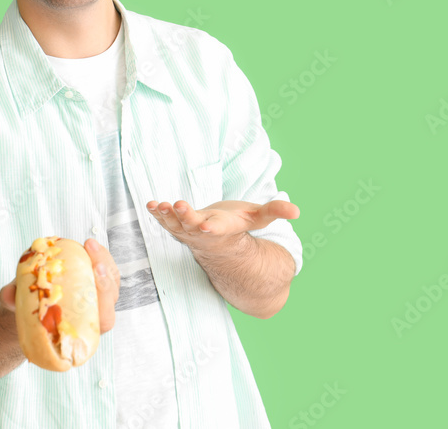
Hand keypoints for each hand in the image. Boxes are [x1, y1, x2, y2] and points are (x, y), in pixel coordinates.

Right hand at [0, 239, 120, 333]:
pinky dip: (97, 255)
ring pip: (111, 279)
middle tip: (93, 258)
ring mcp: (97, 297)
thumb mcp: (19, 308)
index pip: (105, 318)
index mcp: (85, 330)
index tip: (96, 276)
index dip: (105, 297)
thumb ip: (14, 301)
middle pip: (111, 295)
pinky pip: (103, 267)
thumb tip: (8, 294)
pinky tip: (88, 244)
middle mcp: (96, 314)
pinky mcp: (93, 281)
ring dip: (102, 259)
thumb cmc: (29, 313)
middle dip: (105, 275)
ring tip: (88, 244)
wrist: (31, 309)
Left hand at [147, 199, 299, 250]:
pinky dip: (156, 214)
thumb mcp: (257, 218)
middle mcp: (202, 231)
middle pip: (191, 225)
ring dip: (166, 215)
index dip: (210, 227)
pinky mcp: (175, 226)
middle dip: (184, 216)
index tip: (204, 225)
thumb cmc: (238, 225)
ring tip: (159, 206)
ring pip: (174, 224)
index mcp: (222, 229)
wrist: (219, 242)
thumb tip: (297, 211)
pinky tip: (150, 205)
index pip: (217, 229)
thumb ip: (275, 212)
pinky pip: (164, 221)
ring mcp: (186, 231)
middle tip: (177, 206)